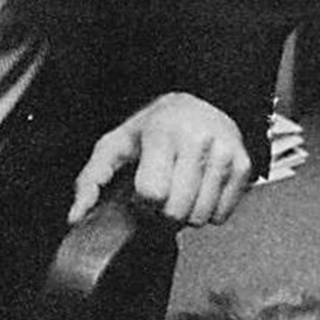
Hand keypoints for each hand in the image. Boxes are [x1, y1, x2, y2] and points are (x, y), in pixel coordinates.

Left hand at [69, 93, 250, 227]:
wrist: (201, 101)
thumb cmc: (155, 126)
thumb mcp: (116, 145)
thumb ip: (90, 181)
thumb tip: (76, 215)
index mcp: (163, 133)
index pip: (152, 194)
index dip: (142, 201)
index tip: (141, 191)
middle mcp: (198, 141)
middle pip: (176, 212)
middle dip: (163, 211)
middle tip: (161, 191)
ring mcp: (225, 153)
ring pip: (200, 217)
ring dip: (185, 212)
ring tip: (180, 188)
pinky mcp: (244, 166)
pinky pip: (221, 215)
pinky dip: (207, 210)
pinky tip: (199, 187)